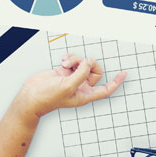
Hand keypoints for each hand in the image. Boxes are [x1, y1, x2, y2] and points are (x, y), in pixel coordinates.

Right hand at [12, 54, 126, 118]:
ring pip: (82, 63)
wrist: (31, 96)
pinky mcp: (63, 72)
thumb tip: (87, 62)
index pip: (106, 89)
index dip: (116, 82)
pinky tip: (63, 61)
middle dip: (89, 64)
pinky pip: (73, 61)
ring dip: (75, 60)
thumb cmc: (48, 98)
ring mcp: (72, 78)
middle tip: (80, 63)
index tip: (124, 74)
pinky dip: (69, 58)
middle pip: (95, 71)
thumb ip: (81, 73)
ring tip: (65, 64)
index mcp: (85, 95)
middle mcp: (80, 86)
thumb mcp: (68, 86)